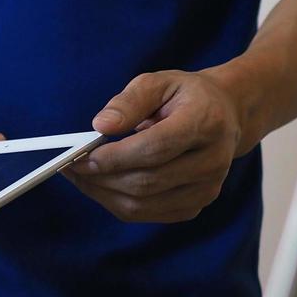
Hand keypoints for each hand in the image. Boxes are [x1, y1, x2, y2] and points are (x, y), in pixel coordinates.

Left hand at [66, 70, 246, 222]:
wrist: (224, 116)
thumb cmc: (185, 97)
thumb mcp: (159, 82)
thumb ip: (129, 100)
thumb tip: (101, 125)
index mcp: (207, 123)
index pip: (155, 148)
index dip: (114, 156)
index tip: (81, 155)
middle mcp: (213, 160)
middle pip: (146, 181)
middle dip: (101, 177)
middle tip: (71, 166)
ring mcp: (207, 188)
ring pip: (142, 204)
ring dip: (103, 193)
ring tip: (81, 176)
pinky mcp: (195, 205)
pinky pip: (146, 214)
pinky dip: (116, 202)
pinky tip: (101, 185)